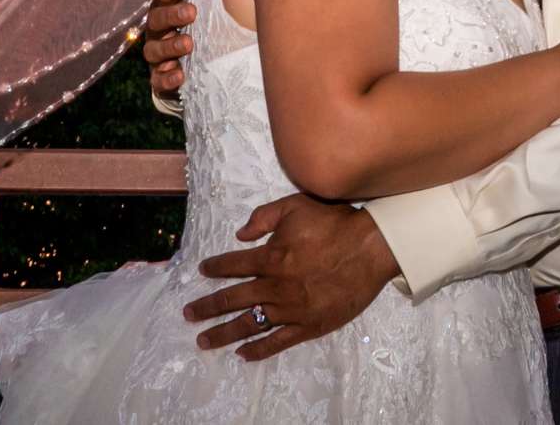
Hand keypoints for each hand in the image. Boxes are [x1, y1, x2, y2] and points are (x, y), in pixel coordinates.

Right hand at [141, 0, 199, 97]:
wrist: (187, 65)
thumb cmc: (194, 25)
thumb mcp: (197, 2)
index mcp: (165, 6)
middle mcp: (156, 29)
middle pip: (157, 18)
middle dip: (173, 14)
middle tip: (192, 12)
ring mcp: (156, 55)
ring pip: (154, 50)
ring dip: (171, 46)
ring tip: (189, 44)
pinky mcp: (158, 79)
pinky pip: (158, 80)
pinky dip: (167, 78)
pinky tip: (180, 75)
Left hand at [184, 193, 397, 359]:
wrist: (371, 248)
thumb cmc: (334, 223)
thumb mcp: (295, 206)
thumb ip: (264, 217)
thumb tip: (240, 234)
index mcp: (270, 257)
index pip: (233, 264)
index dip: (215, 267)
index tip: (202, 271)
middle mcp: (275, 287)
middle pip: (232, 299)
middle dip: (206, 307)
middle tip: (188, 314)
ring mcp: (290, 309)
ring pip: (249, 324)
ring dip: (223, 333)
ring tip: (203, 341)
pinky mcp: (308, 326)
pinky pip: (277, 342)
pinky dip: (258, 349)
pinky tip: (243, 354)